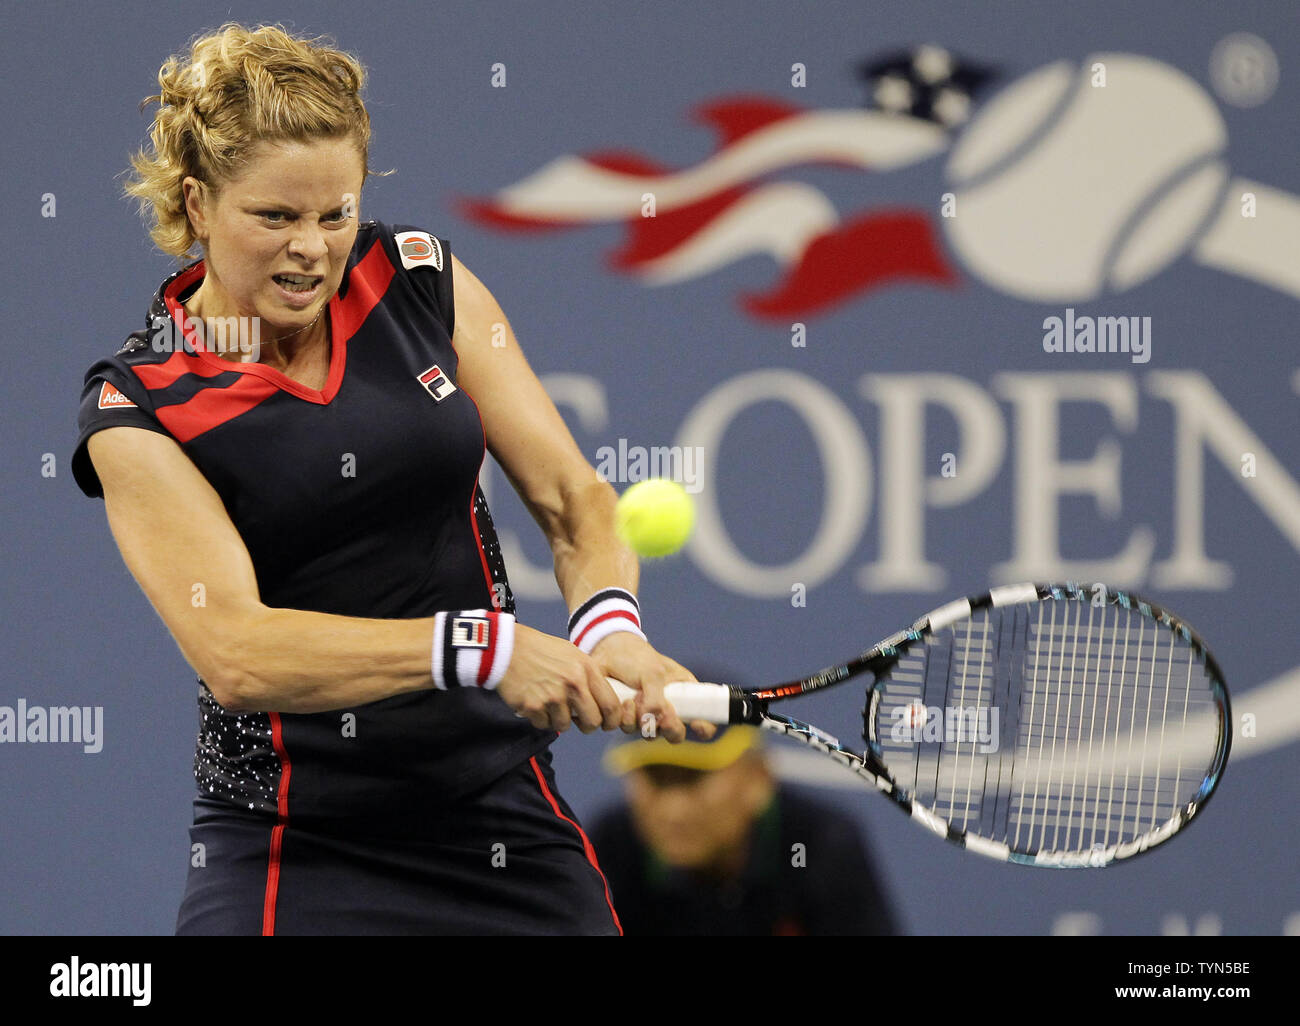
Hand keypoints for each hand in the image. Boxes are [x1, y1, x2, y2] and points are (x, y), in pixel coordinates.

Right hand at [495, 625, 621, 732]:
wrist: (507, 648)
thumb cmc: (540, 650)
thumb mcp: (572, 654)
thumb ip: (588, 676)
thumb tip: (601, 701)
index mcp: (586, 669)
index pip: (611, 705)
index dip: (611, 720)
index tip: (606, 723)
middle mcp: (573, 684)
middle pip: (592, 722)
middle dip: (586, 725)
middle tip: (578, 720)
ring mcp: (553, 696)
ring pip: (565, 725)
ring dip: (558, 719)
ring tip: (550, 704)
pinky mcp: (534, 706)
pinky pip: (544, 724)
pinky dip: (540, 718)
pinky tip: (536, 703)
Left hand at [588, 632, 717, 743]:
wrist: (611, 651)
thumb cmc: (640, 659)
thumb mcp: (653, 673)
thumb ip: (656, 699)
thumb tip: (652, 721)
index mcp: (685, 695)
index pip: (705, 719)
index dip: (705, 728)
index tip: (697, 725)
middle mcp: (668, 710)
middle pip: (676, 735)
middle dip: (670, 730)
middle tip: (663, 719)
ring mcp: (648, 717)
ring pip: (650, 735)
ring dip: (642, 722)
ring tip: (634, 700)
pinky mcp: (628, 719)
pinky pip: (629, 729)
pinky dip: (626, 719)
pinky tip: (624, 702)